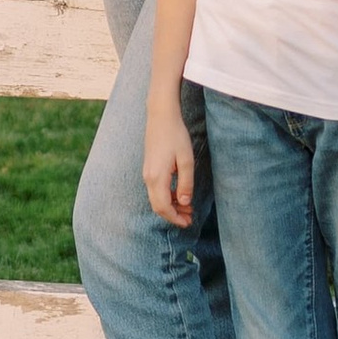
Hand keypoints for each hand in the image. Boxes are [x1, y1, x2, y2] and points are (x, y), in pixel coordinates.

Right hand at [143, 89, 195, 227]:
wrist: (161, 116)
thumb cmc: (175, 135)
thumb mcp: (186, 160)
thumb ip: (186, 183)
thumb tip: (186, 202)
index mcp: (157, 177)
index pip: (164, 207)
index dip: (175, 218)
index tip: (188, 222)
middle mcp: (148, 178)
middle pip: (158, 206)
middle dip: (173, 215)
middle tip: (190, 217)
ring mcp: (147, 173)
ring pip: (156, 199)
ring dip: (171, 206)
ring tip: (188, 207)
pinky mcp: (149, 168)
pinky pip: (156, 190)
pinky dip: (167, 197)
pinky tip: (180, 194)